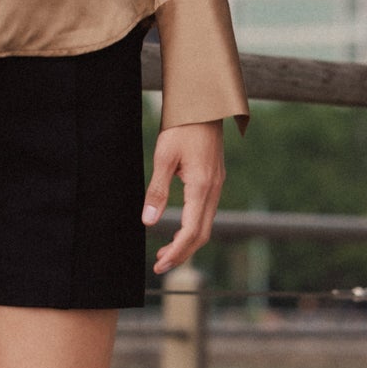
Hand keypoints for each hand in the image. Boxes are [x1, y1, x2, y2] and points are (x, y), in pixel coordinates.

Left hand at [142, 120, 224, 274]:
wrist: (202, 102)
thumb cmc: (181, 125)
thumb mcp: (163, 156)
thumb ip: (158, 190)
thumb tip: (149, 221)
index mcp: (202, 186)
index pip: (192, 231)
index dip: (176, 252)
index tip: (160, 264)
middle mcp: (214, 189)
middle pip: (202, 234)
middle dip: (182, 253)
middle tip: (160, 265)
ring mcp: (217, 184)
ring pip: (206, 223)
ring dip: (188, 241)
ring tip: (166, 251)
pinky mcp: (214, 178)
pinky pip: (207, 211)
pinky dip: (194, 226)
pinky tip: (180, 227)